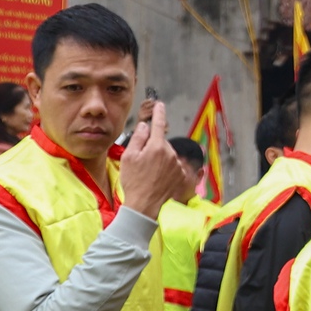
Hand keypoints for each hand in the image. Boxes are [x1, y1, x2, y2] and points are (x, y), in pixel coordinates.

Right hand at [119, 100, 186, 217]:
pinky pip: (172, 166)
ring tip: (148, 175)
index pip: (159, 124)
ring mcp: (177, 165)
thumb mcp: (129, 158)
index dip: (159, 112)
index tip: (159, 104)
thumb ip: (137, 138)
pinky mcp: (181, 175)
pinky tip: (157, 180)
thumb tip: (144, 126)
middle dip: (152, 148)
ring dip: (159, 160)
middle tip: (141, 163)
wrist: (144, 206)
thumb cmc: (133, 182)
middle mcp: (171, 153)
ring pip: (167, 155)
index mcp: (157, 146)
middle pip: (161, 143)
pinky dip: (166, 170)